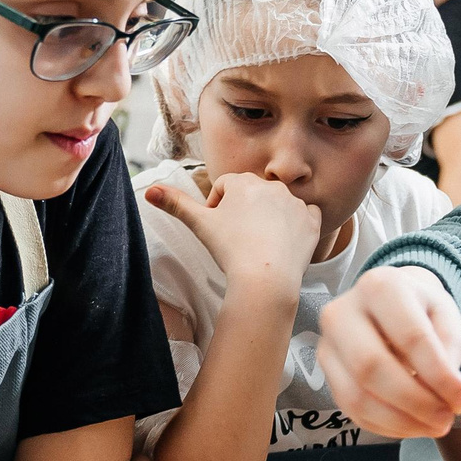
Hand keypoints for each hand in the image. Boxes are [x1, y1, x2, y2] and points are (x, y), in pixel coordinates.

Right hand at [146, 171, 321, 292]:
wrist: (265, 278)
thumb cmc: (231, 250)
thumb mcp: (199, 225)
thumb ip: (175, 204)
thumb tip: (149, 190)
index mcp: (243, 182)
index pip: (225, 187)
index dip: (217, 206)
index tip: (218, 228)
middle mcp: (271, 186)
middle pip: (252, 194)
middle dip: (244, 210)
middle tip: (238, 238)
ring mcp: (295, 202)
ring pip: (278, 203)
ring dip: (270, 216)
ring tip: (260, 243)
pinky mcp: (312, 220)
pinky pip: (306, 215)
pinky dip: (297, 225)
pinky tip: (285, 241)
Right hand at [318, 266, 460, 438]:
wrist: (388, 303)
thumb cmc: (420, 309)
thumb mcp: (445, 316)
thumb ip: (450, 352)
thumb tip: (450, 397)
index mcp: (379, 287)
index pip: (410, 337)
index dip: (439, 376)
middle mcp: (342, 312)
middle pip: (371, 367)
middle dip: (415, 402)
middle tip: (447, 419)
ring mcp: (327, 344)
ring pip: (356, 396)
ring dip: (400, 421)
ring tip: (434, 426)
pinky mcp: (326, 372)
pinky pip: (351, 410)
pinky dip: (386, 425)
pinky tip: (412, 425)